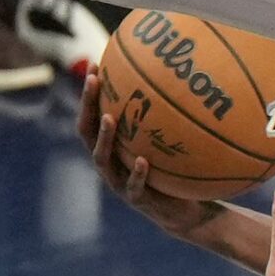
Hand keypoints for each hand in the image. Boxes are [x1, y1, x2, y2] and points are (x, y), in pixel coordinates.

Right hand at [80, 66, 210, 236]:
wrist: (186, 211)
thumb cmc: (177, 170)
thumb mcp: (172, 141)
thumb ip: (169, 117)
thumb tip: (185, 78)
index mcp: (113, 147)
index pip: (93, 115)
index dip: (90, 92)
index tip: (95, 64)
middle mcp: (110, 163)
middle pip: (88, 132)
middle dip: (88, 105)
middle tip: (94, 80)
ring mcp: (120, 183)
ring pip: (102, 160)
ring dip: (105, 137)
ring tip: (110, 118)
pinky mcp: (138, 200)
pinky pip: (134, 187)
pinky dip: (137, 174)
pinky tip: (143, 161)